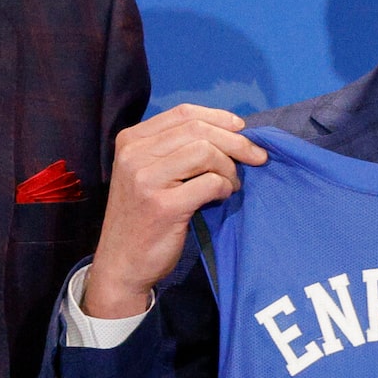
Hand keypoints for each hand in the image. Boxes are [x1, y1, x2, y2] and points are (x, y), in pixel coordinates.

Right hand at [85, 105, 265, 319]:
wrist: (121, 264)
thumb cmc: (142, 217)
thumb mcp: (147, 173)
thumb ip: (175, 149)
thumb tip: (229, 131)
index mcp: (130, 140)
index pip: (183, 113)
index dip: (218, 117)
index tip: (242, 128)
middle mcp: (134, 155)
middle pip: (197, 130)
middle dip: (235, 141)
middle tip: (256, 156)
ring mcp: (146, 180)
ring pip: (205, 152)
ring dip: (229, 167)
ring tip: (232, 183)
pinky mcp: (163, 206)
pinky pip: (209, 183)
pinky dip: (224, 187)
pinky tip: (222, 197)